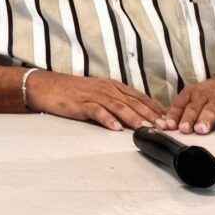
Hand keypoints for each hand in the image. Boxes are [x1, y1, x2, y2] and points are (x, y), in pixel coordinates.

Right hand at [23, 71, 168, 131]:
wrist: (46, 86)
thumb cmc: (73, 91)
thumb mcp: (99, 92)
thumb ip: (116, 101)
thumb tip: (136, 114)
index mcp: (113, 86)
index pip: (139, 96)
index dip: (154, 107)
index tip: (168, 119)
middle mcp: (107, 89)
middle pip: (132, 102)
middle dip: (150, 115)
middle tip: (163, 127)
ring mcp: (94, 95)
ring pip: (118, 106)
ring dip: (133, 117)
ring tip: (145, 128)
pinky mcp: (81, 103)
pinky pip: (97, 111)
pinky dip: (107, 119)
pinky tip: (115, 128)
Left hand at [162, 74, 214, 133]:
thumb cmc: (212, 94)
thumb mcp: (195, 98)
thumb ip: (181, 110)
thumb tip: (163, 124)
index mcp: (192, 93)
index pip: (180, 104)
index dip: (174, 115)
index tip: (168, 125)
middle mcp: (204, 95)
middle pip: (194, 108)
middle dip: (188, 119)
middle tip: (184, 129)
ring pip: (211, 110)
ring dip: (205, 120)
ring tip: (201, 130)